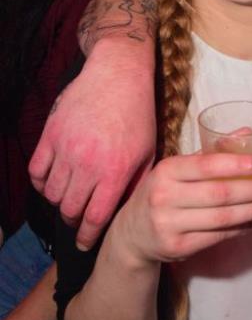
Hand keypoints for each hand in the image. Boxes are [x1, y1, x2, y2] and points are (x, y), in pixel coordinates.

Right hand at [29, 39, 156, 249]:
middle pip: (69, 209)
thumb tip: (127, 211)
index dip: (88, 236)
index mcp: (115, 171)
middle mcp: (88, 163)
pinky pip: (36, 170)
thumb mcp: (148, 152)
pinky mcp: (50, 134)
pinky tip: (51, 182)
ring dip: (57, 202)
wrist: (118, 76)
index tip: (85, 243)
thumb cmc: (138, 115)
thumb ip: (136, 184)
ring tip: (67, 201)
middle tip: (77, 222)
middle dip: (73, 221)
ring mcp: (66, 149)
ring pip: (50, 193)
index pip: (95, 217)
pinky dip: (41, 182)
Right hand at [114, 151, 251, 263]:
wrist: (131, 235)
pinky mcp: (178, 248)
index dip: (238, 165)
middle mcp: (164, 197)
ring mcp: (169, 225)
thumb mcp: (177, 170)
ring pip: (223, 218)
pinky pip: (218, 236)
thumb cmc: (162, 194)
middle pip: (221, 194)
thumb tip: (247, 133)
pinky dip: (242, 227)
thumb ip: (211, 153)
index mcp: (166, 171)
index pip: (207, 165)